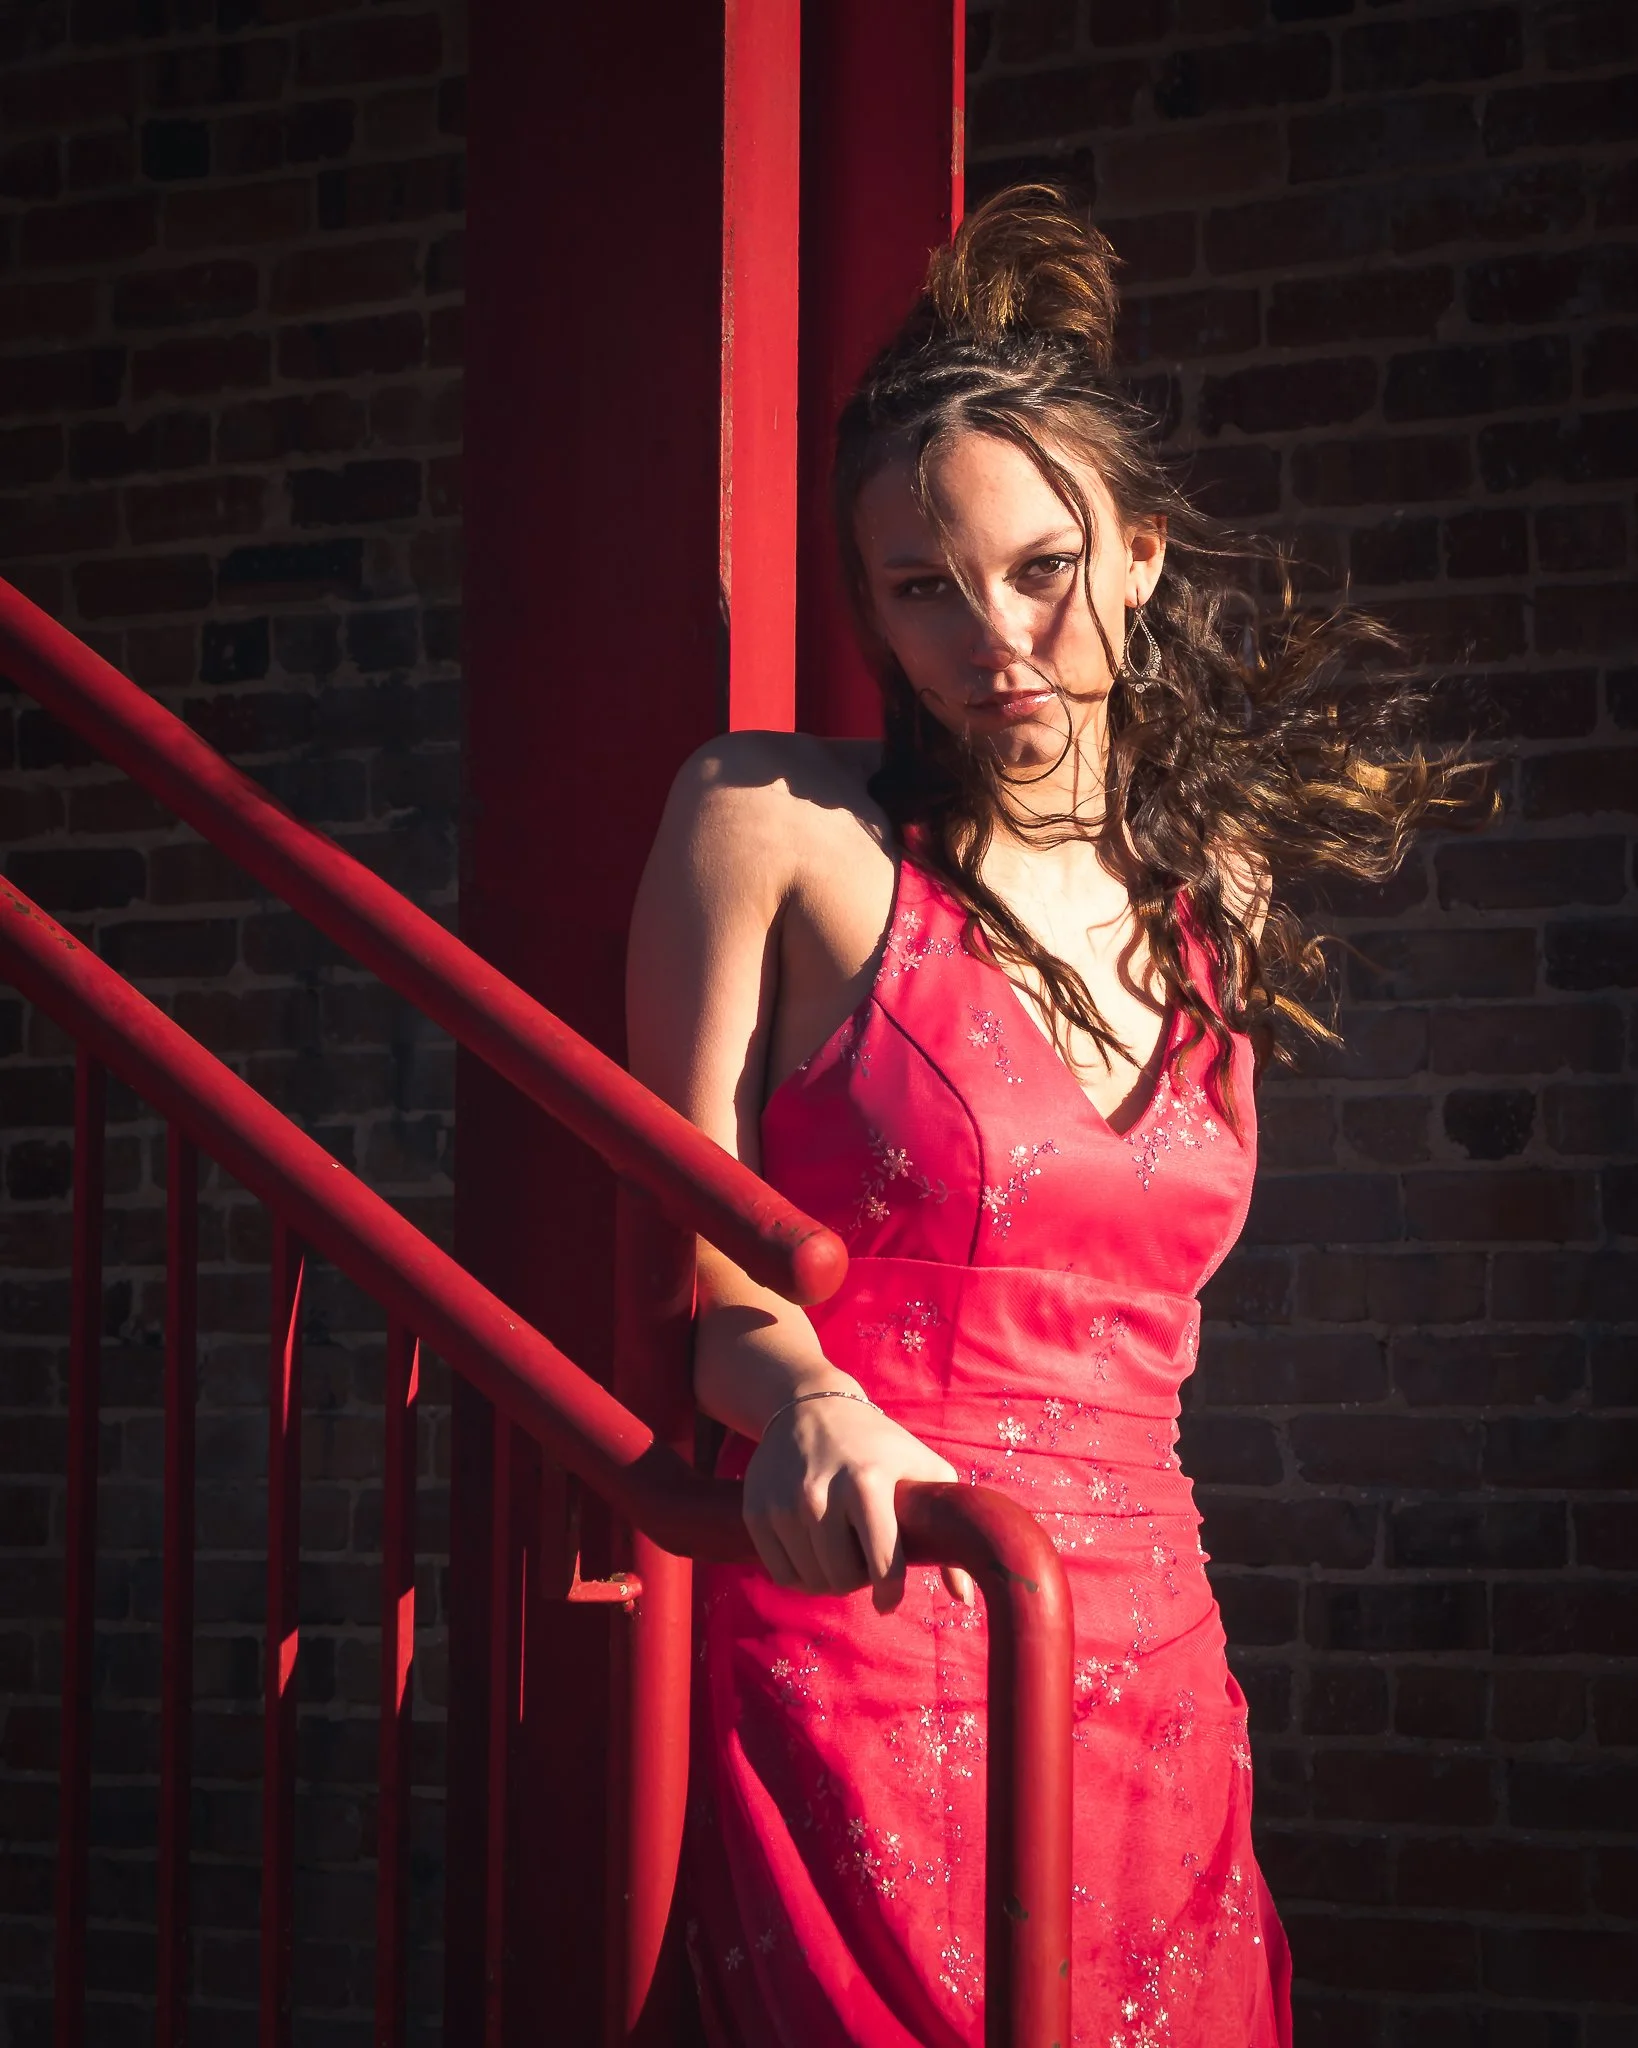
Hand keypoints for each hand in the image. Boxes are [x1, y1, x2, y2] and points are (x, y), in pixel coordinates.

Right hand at [743, 1393, 976, 1613]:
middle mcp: (820, 1493)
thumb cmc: (880, 1444)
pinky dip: (800, 1575)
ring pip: (811, 1581)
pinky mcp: (755, 1509)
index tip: (889, 1599)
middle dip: (857, 1581)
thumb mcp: (924, 1470)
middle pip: (842, 1580)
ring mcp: (783, 1503)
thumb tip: (964, 1597)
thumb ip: (947, 1532)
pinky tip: (814, 1553)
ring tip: (841, 1554)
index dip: (888, 1593)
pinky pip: (781, 1573)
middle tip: (864, 1562)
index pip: (880, 1564)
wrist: (811, 1405)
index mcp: (867, 1483)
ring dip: (829, 1578)